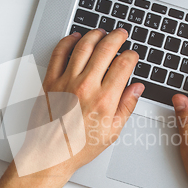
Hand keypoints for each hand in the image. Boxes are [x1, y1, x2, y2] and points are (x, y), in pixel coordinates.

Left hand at [39, 28, 143, 174]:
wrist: (50, 154)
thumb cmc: (79, 147)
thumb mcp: (112, 132)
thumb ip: (126, 106)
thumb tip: (136, 88)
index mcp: (104, 99)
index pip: (123, 65)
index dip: (131, 55)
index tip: (132, 55)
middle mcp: (85, 86)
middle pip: (105, 49)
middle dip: (117, 38)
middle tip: (121, 34)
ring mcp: (66, 81)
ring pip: (83, 47)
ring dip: (94, 35)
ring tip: (101, 32)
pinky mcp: (50, 82)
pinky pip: (59, 54)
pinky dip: (68, 41)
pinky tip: (75, 38)